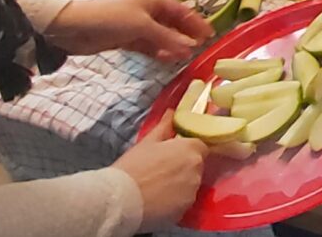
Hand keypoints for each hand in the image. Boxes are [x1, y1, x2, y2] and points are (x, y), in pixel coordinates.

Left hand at [46, 0, 213, 60]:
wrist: (75, 28)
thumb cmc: (111, 19)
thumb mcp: (142, 26)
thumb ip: (168, 37)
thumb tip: (191, 48)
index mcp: (153, 0)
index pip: (181, 10)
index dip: (196, 21)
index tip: (210, 35)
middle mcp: (146, 10)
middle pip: (172, 22)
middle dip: (185, 34)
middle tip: (200, 48)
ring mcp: (136, 25)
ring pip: (161, 36)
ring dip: (172, 45)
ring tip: (184, 57)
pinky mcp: (126, 39)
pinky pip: (148, 45)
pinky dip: (158, 51)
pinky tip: (167, 59)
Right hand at [115, 116, 208, 230]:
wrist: (121, 199)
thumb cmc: (132, 167)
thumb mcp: (147, 142)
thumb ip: (164, 126)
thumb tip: (172, 112)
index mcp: (190, 148)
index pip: (200, 146)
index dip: (187, 150)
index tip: (174, 154)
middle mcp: (197, 168)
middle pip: (197, 165)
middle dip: (184, 166)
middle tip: (163, 170)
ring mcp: (193, 190)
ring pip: (192, 184)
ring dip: (181, 184)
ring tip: (159, 187)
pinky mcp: (186, 208)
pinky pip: (184, 201)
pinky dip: (176, 200)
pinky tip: (159, 200)